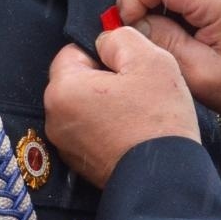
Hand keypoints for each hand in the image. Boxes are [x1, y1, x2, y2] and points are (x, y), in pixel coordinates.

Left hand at [44, 28, 198, 187]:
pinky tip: (133, 132)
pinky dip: (108, 128)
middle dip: (104, 78)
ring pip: (85, 106)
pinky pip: (90, 131)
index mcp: (63, 90)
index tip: (128, 65)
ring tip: (138, 112)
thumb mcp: (150, 60)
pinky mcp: (80, 163)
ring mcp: (65, 144)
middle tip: (137, 89)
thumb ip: (121, 38)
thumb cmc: (158, 121)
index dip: (103, 52)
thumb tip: (106, 40)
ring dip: (106, 104)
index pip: (73, 51)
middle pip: (77, 80)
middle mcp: (55, 118)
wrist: (166, 181)